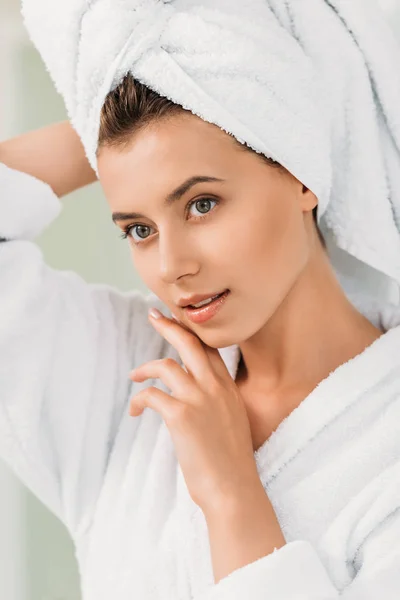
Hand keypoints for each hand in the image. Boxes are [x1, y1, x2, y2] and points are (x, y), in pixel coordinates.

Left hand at [128, 307, 260, 515]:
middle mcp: (215, 387)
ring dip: (144, 368)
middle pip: (189, 343)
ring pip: (165, 365)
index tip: (178, 320)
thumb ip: (216, 402)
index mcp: (228, 388)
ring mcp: (198, 398)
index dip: (192, 331)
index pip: (209, 348)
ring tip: (134, 376)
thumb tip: (195, 396)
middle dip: (169, 325)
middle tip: (153, 315)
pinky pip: (151, 395)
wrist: (232, 488)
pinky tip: (134, 411)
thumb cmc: (230, 462)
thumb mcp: (231, 421)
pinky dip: (138, 400)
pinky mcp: (180, 415)